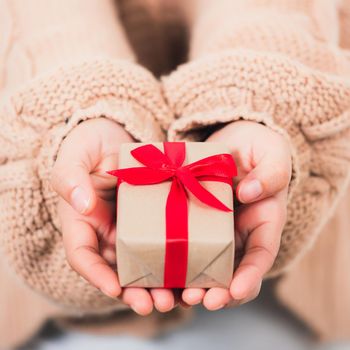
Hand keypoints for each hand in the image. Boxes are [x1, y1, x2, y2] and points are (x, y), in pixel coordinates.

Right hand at [51, 118, 174, 314]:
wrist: (116, 135)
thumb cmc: (90, 143)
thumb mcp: (75, 155)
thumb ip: (71, 177)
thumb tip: (83, 204)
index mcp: (82, 221)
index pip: (83, 256)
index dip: (96, 275)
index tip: (114, 289)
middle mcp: (107, 230)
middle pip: (117, 270)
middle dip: (134, 291)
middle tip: (155, 305)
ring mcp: (132, 226)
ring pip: (143, 263)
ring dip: (158, 285)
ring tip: (177, 298)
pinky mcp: (154, 219)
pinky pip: (163, 243)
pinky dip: (174, 261)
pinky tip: (192, 271)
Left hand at [181, 120, 291, 309]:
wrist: (232, 141)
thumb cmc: (257, 146)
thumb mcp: (272, 153)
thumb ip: (270, 174)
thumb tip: (250, 193)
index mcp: (264, 221)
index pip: (262, 256)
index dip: (250, 276)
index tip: (235, 290)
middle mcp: (241, 233)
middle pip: (233, 272)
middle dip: (219, 291)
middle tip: (200, 299)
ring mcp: (216, 230)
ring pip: (207, 266)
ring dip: (193, 285)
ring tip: (176, 296)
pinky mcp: (193, 223)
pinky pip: (185, 246)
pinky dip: (175, 264)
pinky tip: (159, 273)